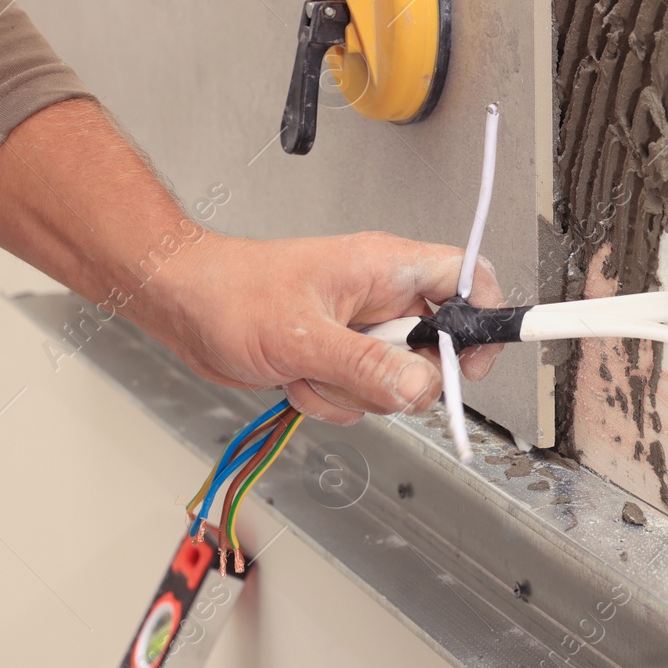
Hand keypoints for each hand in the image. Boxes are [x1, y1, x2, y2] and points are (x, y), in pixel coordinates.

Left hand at [143, 230, 505, 423]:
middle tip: (361, 374)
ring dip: (353, 393)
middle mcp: (381, 297)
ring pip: (396, 384)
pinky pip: (362, 397)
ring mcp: (361, 331)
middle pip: (436, 350)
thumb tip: (420, 387)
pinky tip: (297, 377)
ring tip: (309, 368)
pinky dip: (330, 400)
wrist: (183, 306)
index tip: (468, 364)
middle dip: (398, 378)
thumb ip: (366, 366)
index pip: (469, 279)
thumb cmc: (231, 294)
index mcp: (386, 267)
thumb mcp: (303, 335)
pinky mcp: (339, 358)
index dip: (484, 322)